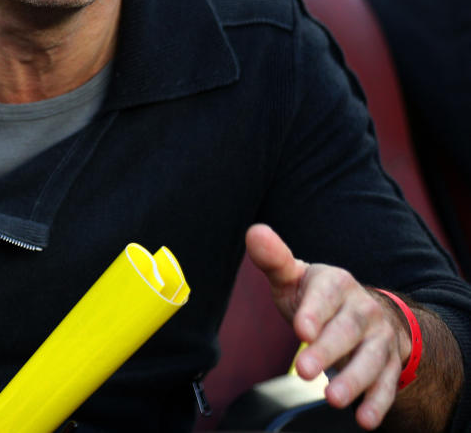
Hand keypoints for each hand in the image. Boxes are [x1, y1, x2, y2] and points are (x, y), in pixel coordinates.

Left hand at [245, 223, 409, 429]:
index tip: (300, 330)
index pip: (325, 296)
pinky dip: (378, 403)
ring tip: (335, 399)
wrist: (361, 312)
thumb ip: (273, 260)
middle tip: (304, 371)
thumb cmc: (315, 296)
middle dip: (327, 351)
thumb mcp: (293, 278)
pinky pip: (388, 384)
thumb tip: (254, 232)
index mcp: (336, 283)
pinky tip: (364, 419)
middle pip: (348, 330)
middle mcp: (362, 308)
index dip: (314, 312)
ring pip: (372, 359)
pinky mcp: (390, 363)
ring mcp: (379, 337)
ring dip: (355, 380)